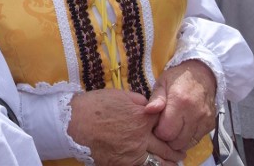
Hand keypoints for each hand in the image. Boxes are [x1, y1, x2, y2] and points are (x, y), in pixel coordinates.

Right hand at [68, 89, 184, 165]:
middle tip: (181, 153)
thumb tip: (149, 106)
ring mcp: (133, 154)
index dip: (170, 125)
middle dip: (175, 151)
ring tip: (173, 164)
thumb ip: (138, 101)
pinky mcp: (122, 164)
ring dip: (167, 164)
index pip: (164, 122)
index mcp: (142, 117)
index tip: (175, 129)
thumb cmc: (94, 106)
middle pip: (166, 147)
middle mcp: (142, 137)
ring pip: (157, 162)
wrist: (73, 123)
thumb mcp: (118, 94)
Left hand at [146, 60, 216, 151]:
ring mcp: (204, 120)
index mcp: (179, 102)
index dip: (157, 132)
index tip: (154, 126)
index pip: (166, 132)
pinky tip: (182, 129)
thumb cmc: (177, 78)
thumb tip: (149, 110)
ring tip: (172, 129)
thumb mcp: (162, 83)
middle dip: (166, 139)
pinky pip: (197, 140)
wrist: (202, 74)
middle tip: (162, 129)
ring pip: (187, 144)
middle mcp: (194, 113)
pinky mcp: (211, 125)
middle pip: (177, 142)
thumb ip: (156, 98)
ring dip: (177, 141)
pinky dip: (187, 139)